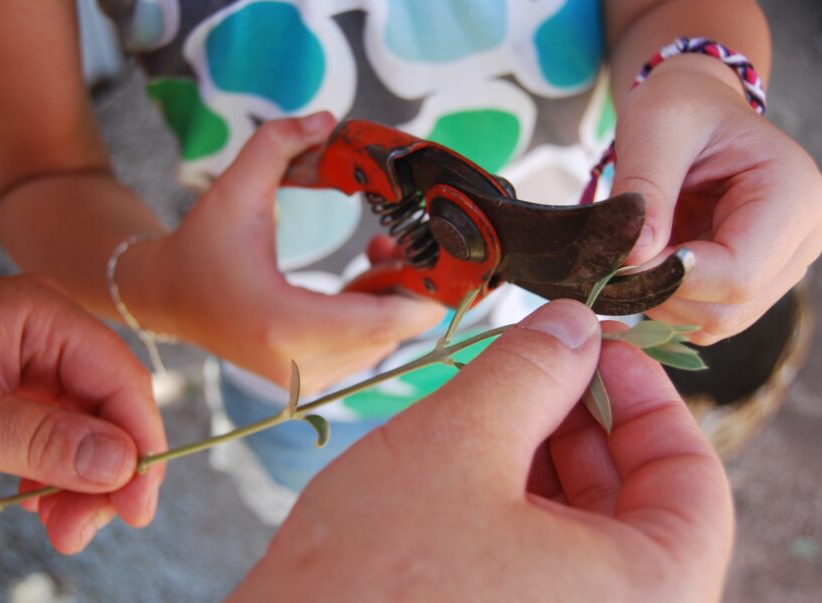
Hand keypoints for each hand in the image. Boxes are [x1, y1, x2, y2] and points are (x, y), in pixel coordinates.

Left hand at [0, 275, 166, 553]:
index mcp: (41, 314)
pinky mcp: (10, 385)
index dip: (140, 443)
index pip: (120, 378)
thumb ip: (36, 437)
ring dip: (82, 477)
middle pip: (109, 403)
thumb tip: (122, 463)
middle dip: (107, 469)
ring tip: (58, 527)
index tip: (137, 506)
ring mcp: (29, 357)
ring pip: (87, 422)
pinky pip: (54, 428)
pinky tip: (39, 498)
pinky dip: (53, 469)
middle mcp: (46, 330)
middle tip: (80, 530)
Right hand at [125, 113, 444, 393]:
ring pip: (380, 345)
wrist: (167, 298)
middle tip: (411, 241)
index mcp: (283, 323)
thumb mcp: (234, 189)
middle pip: (389, 335)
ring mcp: (303, 379)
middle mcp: (297, 363)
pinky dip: (376, 314)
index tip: (441, 259)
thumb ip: (278, 146)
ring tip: (380, 251)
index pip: (379, 323)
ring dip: (393, 298)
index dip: (423, 296)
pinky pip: (363, 350)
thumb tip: (326, 119)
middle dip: (412, 286)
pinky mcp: (306, 379)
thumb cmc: (199, 246)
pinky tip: (366, 274)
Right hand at [229, 300, 732, 601]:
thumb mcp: (458, 445)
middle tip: (538, 358)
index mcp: (644, 594)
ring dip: (547, 450)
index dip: (647, 396)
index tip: (597, 346)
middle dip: (586, 416)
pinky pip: (543, 557)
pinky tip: (475, 452)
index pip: (691, 480)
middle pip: (638, 501)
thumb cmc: (369, 575)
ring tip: (494, 399)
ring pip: (585, 527)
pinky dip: (519, 495)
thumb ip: (530, 371)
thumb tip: (575, 326)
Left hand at [612, 55, 821, 343]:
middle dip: (661, 291)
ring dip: (659, 299)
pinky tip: (647, 263)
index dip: (671, 278)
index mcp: (794, 195)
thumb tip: (633, 258)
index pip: (739, 275)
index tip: (621, 256)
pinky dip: (664, 301)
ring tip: (634, 250)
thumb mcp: (654, 129)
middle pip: (728, 309)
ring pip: (713, 322)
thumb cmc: (678, 109)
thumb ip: (645, 191)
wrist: (693, 112)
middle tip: (617, 254)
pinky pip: (702, 317)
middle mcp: (801, 241)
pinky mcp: (749, 284)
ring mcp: (778, 269)